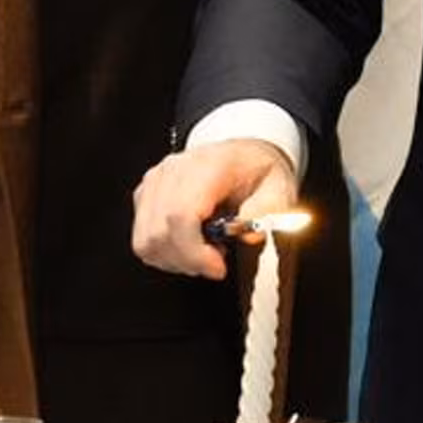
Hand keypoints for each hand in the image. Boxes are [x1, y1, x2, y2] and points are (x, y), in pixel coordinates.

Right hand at [131, 141, 297, 279]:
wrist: (242, 155)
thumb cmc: (255, 171)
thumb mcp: (279, 189)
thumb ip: (268, 213)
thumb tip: (251, 235)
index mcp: (207, 166)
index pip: (180, 215)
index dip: (194, 251)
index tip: (217, 267)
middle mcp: (173, 171)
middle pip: (159, 232)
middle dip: (188, 261)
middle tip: (215, 262)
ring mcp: (155, 182)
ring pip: (146, 240)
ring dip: (175, 260)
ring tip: (203, 253)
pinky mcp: (146, 195)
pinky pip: (143, 238)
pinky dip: (164, 253)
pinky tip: (188, 246)